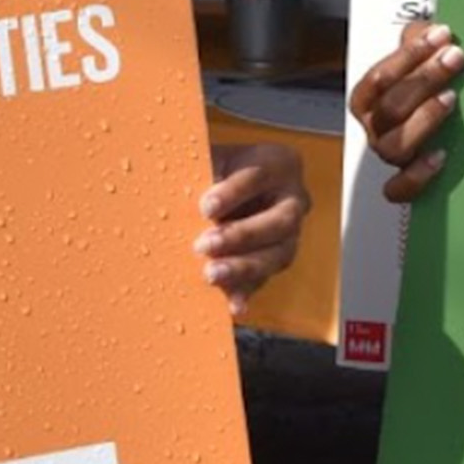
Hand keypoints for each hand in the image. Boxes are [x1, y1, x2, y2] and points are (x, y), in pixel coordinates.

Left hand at [199, 141, 309, 314]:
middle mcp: (293, 198)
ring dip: (244, 267)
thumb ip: (198, 169)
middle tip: (204, 244)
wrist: (218, 189)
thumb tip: (170, 180)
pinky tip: (233, 305)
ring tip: (211, 275)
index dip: (233, 193)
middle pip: (279, 221)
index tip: (205, 208)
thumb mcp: (207, 158)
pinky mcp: (275, 260)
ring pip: (279, 254)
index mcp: (278, 163)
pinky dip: (247, 291)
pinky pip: (265, 279)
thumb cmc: (210, 168)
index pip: (258, 177)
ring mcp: (290, 234)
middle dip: (242, 235)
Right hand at [346, 18, 463, 201]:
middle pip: (389, 108)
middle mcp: (375, 128)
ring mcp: (391, 155)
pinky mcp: (406, 182)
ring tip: (451, 98)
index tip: (441, 35)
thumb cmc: (426, 89)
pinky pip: (399, 189)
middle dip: (423, 79)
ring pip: (393, 146)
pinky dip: (416, 176)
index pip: (378, 79)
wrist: (445, 126)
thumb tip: (434, 28)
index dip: (408, 56)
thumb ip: (422, 42)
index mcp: (370, 99)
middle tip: (455, 58)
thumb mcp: (423, 60)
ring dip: (423, 119)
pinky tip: (440, 156)